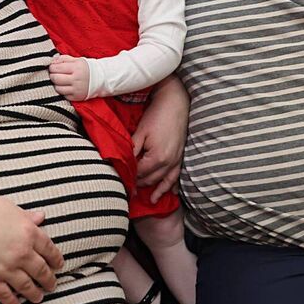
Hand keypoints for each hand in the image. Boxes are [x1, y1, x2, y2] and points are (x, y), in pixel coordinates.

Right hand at [0, 192, 63, 303]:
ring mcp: (6, 268)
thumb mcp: (8, 208)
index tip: (59, 266)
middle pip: (41, 271)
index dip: (56, 260)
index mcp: (28, 232)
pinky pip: (6, 295)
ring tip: (38, 298)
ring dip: (34, 294)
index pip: (49, 250)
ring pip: (27, 286)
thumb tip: (41, 217)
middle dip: (49, 280)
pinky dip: (13, 302)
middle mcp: (22, 253)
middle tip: (52, 285)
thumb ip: (26, 217)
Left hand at [49, 54, 89, 100]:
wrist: (100, 79)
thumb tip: (52, 61)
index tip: (53, 67)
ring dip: (56, 84)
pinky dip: (62, 91)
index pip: (56, 68)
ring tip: (60, 80)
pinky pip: (63, 95)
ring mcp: (77, 89)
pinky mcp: (77, 97)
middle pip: (55, 78)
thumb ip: (63, 59)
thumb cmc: (85, 68)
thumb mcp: (77, 60)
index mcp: (77, 68)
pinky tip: (66, 86)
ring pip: (58, 88)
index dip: (52, 67)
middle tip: (55, 74)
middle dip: (52, 75)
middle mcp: (77, 79)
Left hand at [133, 76, 188, 201]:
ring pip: (165, 181)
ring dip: (157, 190)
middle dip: (140, 185)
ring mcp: (177, 160)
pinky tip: (172, 192)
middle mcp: (168, 162)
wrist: (176, 103)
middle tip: (130, 191)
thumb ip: (133, 150)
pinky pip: (177, 175)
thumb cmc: (156, 115)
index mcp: (157, 158)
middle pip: (151, 179)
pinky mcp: (181, 155)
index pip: (140, 173)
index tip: (122, 182)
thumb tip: (124, 163)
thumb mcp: (140, 132)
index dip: (130, 177)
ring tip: (151, 201)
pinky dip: (173, 185)